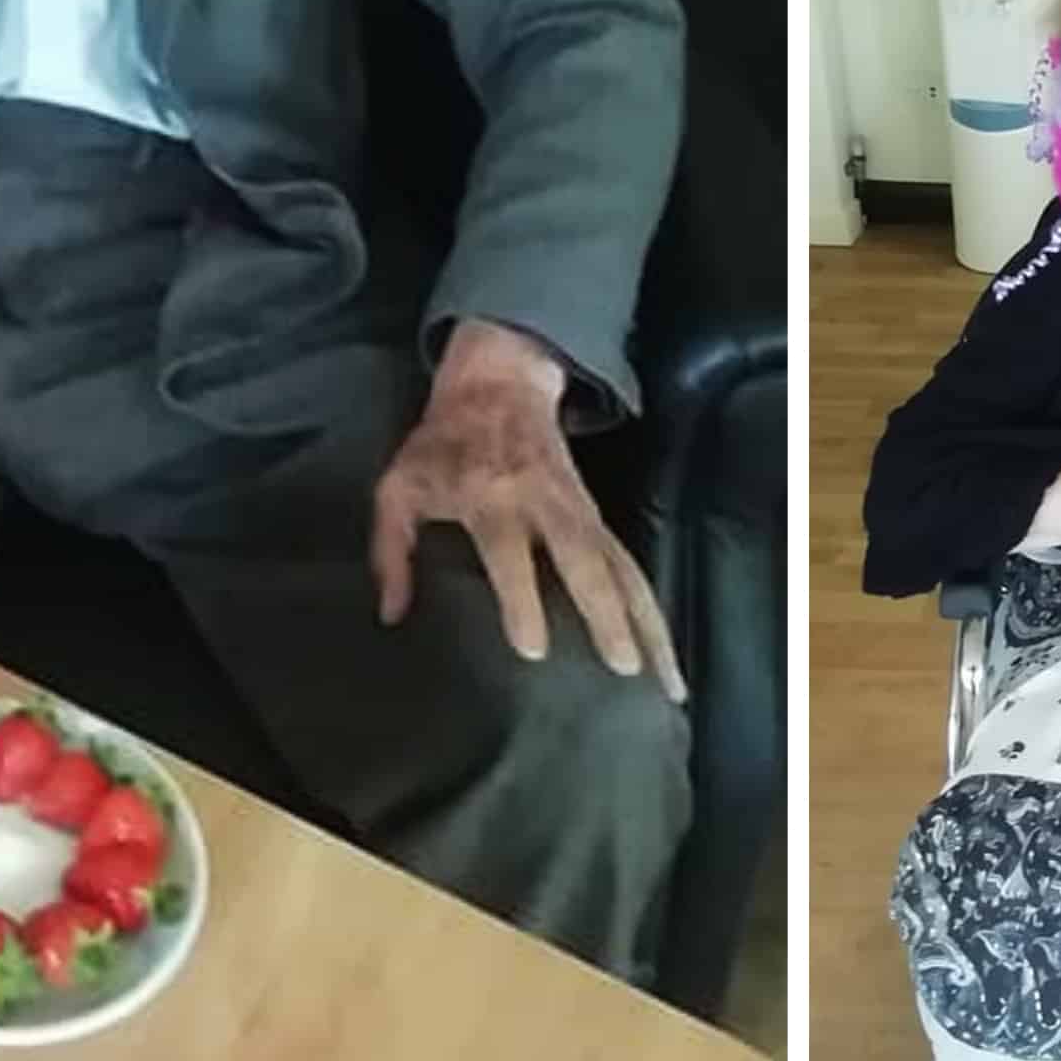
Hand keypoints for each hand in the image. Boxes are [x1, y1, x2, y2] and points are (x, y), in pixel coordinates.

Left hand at [370, 320, 685, 700]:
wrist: (500, 383)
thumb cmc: (443, 443)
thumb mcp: (399, 486)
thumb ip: (390, 549)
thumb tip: (392, 614)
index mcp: (489, 495)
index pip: (510, 550)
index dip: (522, 599)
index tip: (534, 650)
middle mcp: (544, 504)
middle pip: (583, 558)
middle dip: (606, 612)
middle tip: (624, 667)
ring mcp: (579, 510)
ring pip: (621, 566)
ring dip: (648, 620)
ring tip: (669, 677)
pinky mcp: (598, 517)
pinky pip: (629, 565)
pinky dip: (651, 609)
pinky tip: (665, 653)